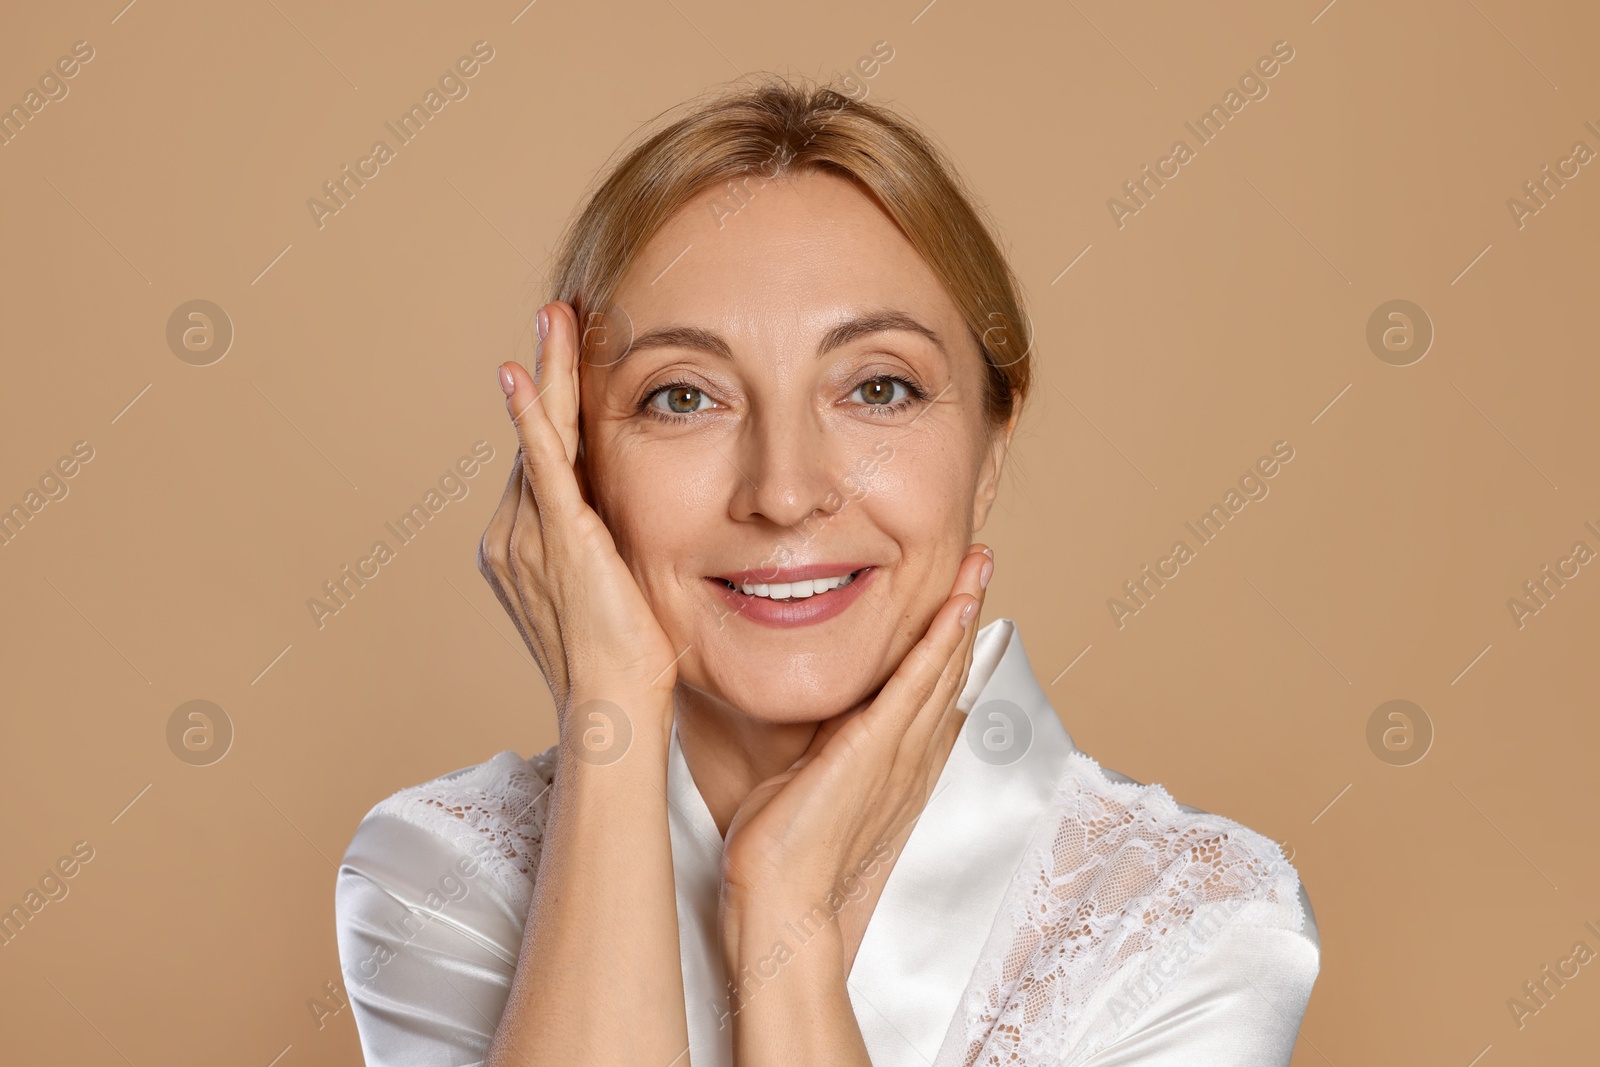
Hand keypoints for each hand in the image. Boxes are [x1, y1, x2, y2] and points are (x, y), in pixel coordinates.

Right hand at [478, 301, 680, 746]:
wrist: (613, 708)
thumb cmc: (626, 665)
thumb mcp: (618, 590)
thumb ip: (611, 549)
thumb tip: (631, 532)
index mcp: (532, 544)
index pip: (546, 459)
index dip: (557, 405)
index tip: (571, 355)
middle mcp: (517, 533)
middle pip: (538, 436)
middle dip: (549, 372)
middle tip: (559, 311)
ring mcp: (530, 534)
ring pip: (540, 436)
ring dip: (549, 373)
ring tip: (556, 314)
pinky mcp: (557, 537)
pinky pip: (541, 465)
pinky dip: (532, 417)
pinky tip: (523, 373)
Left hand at [717, 545, 992, 968]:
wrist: (780, 896)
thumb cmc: (782, 847)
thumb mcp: (807, 778)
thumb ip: (821, 745)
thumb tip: (813, 722)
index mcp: (897, 761)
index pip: (931, 687)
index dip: (947, 637)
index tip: (956, 594)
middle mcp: (911, 753)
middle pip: (949, 668)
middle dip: (965, 608)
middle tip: (980, 558)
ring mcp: (900, 750)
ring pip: (942, 666)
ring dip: (963, 610)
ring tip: (978, 562)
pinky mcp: (878, 747)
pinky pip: (918, 683)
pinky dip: (940, 640)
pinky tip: (955, 604)